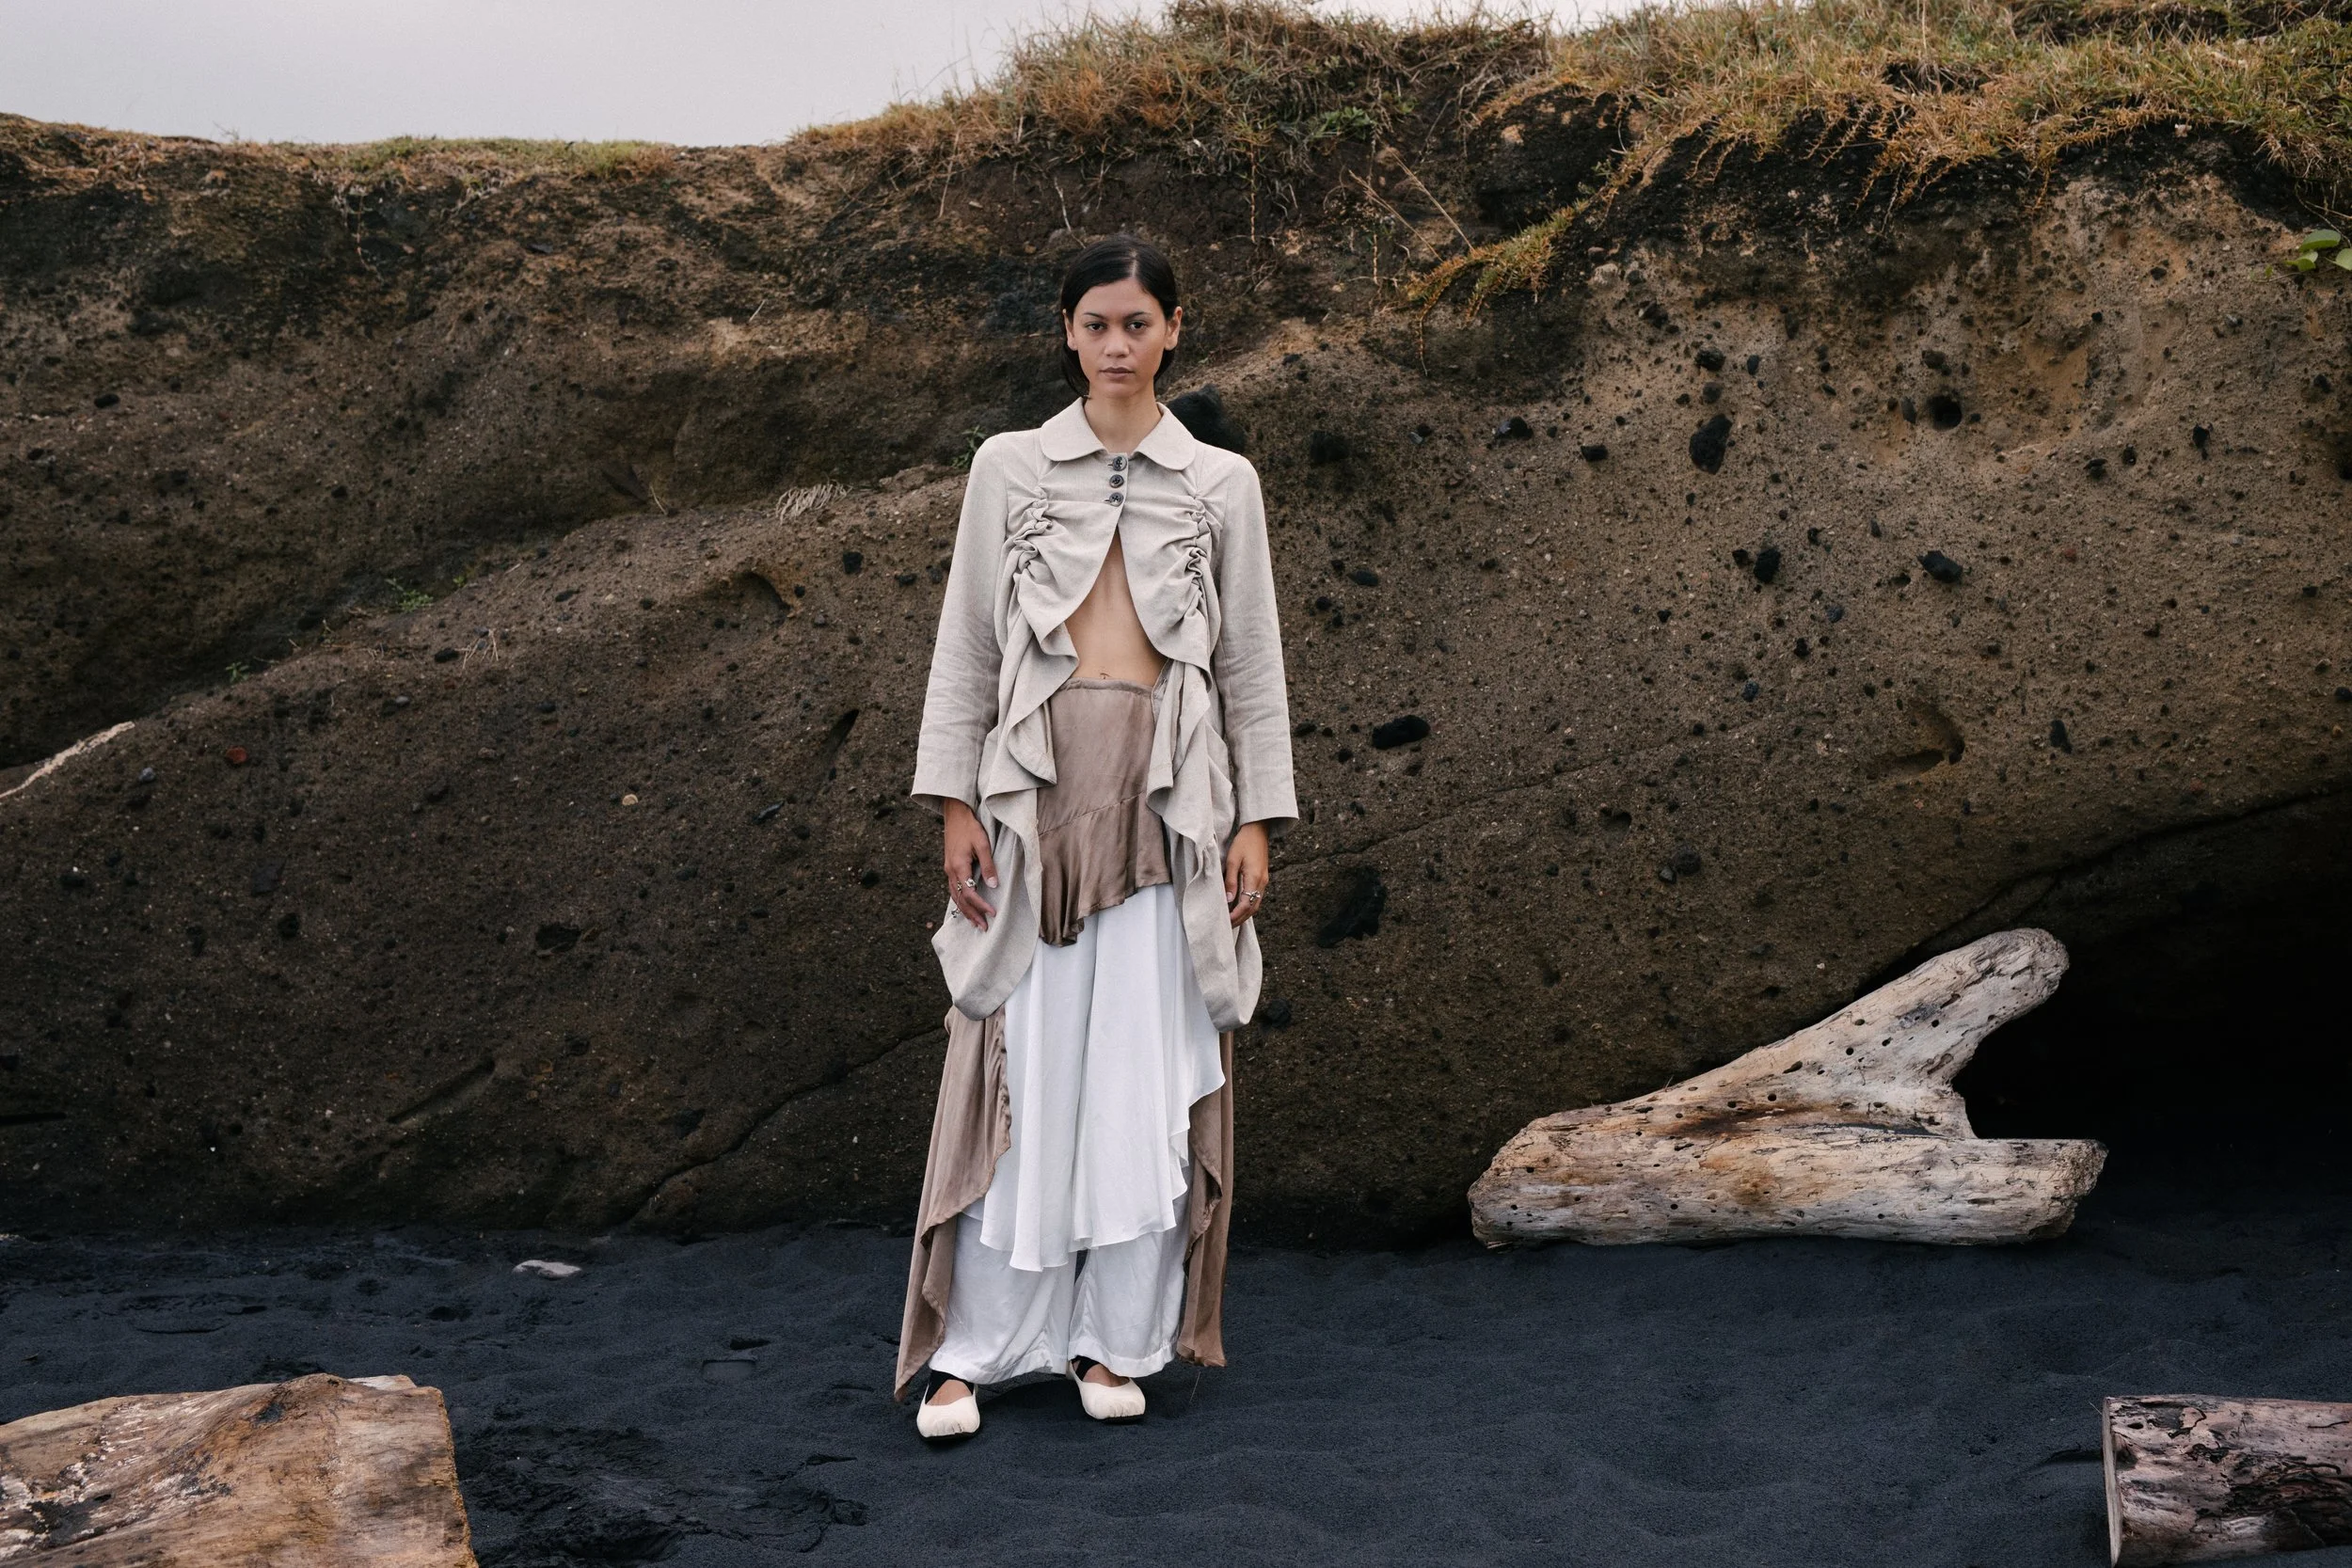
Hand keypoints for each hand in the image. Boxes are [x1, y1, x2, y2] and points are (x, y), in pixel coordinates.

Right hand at [942, 799, 998, 930]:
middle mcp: (950, 871)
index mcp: (958, 866)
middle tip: (984, 927)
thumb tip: (993, 885)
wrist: (955, 815)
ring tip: (976, 923)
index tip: (993, 913)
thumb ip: (988, 865)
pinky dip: (960, 901)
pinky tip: (966, 907)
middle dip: (972, 915)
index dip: (981, 905)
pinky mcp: (950, 867)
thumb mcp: (982, 844)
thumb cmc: (970, 827)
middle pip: (960, 899)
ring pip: (955, 896)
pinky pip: (953, 889)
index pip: (969, 892)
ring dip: (965, 911)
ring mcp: (948, 870)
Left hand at [1224, 821, 1270, 928]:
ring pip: (1255, 904)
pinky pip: (1256, 897)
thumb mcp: (1232, 860)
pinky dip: (1248, 905)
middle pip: (1252, 908)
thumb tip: (1228, 900)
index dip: (1235, 915)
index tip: (1225, 922)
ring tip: (1232, 920)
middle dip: (1240, 919)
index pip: (1245, 904)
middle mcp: (1262, 882)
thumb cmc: (1243, 843)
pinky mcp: (1262, 878)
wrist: (1257, 831)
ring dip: (1245, 914)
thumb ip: (1231, 881)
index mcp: (1254, 878)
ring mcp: (1264, 881)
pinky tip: (1239, 907)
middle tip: (1227, 926)